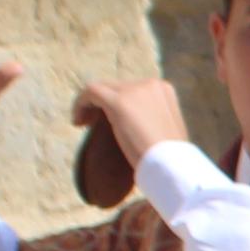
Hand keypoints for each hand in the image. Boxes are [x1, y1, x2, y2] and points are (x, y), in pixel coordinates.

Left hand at [71, 77, 190, 168]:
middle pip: (116, 88)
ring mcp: (134, 91)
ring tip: (82, 123)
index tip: (107, 120)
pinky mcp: (118, 101)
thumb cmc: (171, 158)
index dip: (116, 102)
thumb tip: (136, 122)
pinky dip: (80, 104)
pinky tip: (77, 122)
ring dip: (89, 104)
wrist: (172, 166)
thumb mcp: (166, 130)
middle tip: (91, 124)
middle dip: (102, 104)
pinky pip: (91, 92)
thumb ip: (152, 118)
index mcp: (163, 90)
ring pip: (102, 89)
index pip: (132, 89)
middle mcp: (150, 84)